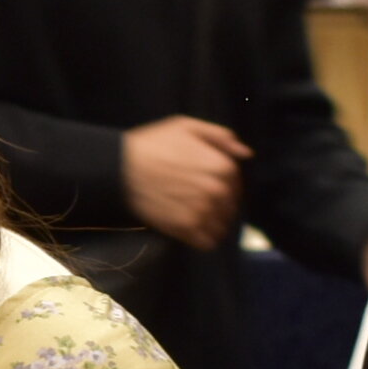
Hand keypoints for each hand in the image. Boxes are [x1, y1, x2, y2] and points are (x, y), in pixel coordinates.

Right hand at [122, 116, 250, 246]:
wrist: (122, 168)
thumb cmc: (153, 144)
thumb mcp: (187, 127)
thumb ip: (221, 137)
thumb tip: (246, 153)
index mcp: (223, 166)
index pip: (237, 183)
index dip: (225, 184)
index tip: (209, 183)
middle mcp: (218, 191)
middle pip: (231, 206)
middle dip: (220, 204)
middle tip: (198, 200)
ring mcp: (203, 212)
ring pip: (222, 225)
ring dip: (213, 222)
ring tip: (195, 215)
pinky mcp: (186, 229)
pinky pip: (208, 242)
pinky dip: (204, 238)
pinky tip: (193, 230)